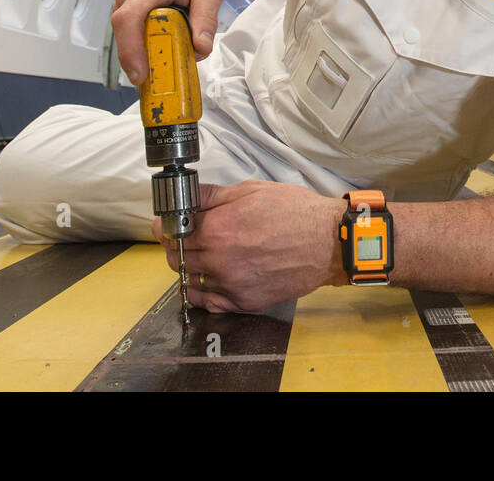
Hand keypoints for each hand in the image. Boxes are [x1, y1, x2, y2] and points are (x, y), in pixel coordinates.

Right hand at [110, 0, 222, 84]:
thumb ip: (206, 17)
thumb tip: (200, 48)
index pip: (129, 20)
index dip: (131, 50)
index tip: (141, 74)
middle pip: (126, 36)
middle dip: (145, 61)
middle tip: (169, 77)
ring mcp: (123, 3)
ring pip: (128, 38)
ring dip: (148, 53)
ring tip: (172, 59)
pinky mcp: (126, 11)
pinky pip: (132, 34)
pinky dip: (147, 46)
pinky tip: (166, 48)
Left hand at [152, 181, 346, 313]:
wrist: (327, 241)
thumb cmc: (295, 213)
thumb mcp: (251, 191)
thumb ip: (213, 196)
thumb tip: (187, 196)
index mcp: (216, 229)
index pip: (172, 231)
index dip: (166, 226)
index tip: (165, 225)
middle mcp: (218, 260)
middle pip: (176, 257)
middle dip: (174, 246)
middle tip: (183, 238)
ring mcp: (230, 284)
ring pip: (189, 280)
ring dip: (188, 268)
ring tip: (200, 256)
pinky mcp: (243, 302)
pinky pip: (209, 302)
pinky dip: (202, 293)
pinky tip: (207, 281)